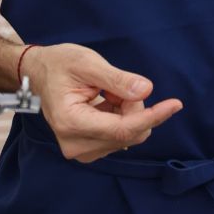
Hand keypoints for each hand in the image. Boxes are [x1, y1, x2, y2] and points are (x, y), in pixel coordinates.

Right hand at [22, 43, 181, 163]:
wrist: (38, 73)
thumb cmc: (59, 64)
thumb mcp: (88, 63)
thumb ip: (117, 79)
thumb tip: (146, 91)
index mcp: (71, 123)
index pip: (122, 129)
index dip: (152, 116)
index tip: (175, 104)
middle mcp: (75, 144)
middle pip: (128, 133)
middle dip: (134, 107)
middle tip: (118, 84)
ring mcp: (81, 150)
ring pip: (127, 135)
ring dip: (126, 111)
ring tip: (105, 92)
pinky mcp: (88, 149)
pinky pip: (120, 137)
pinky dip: (121, 117)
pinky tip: (105, 101)